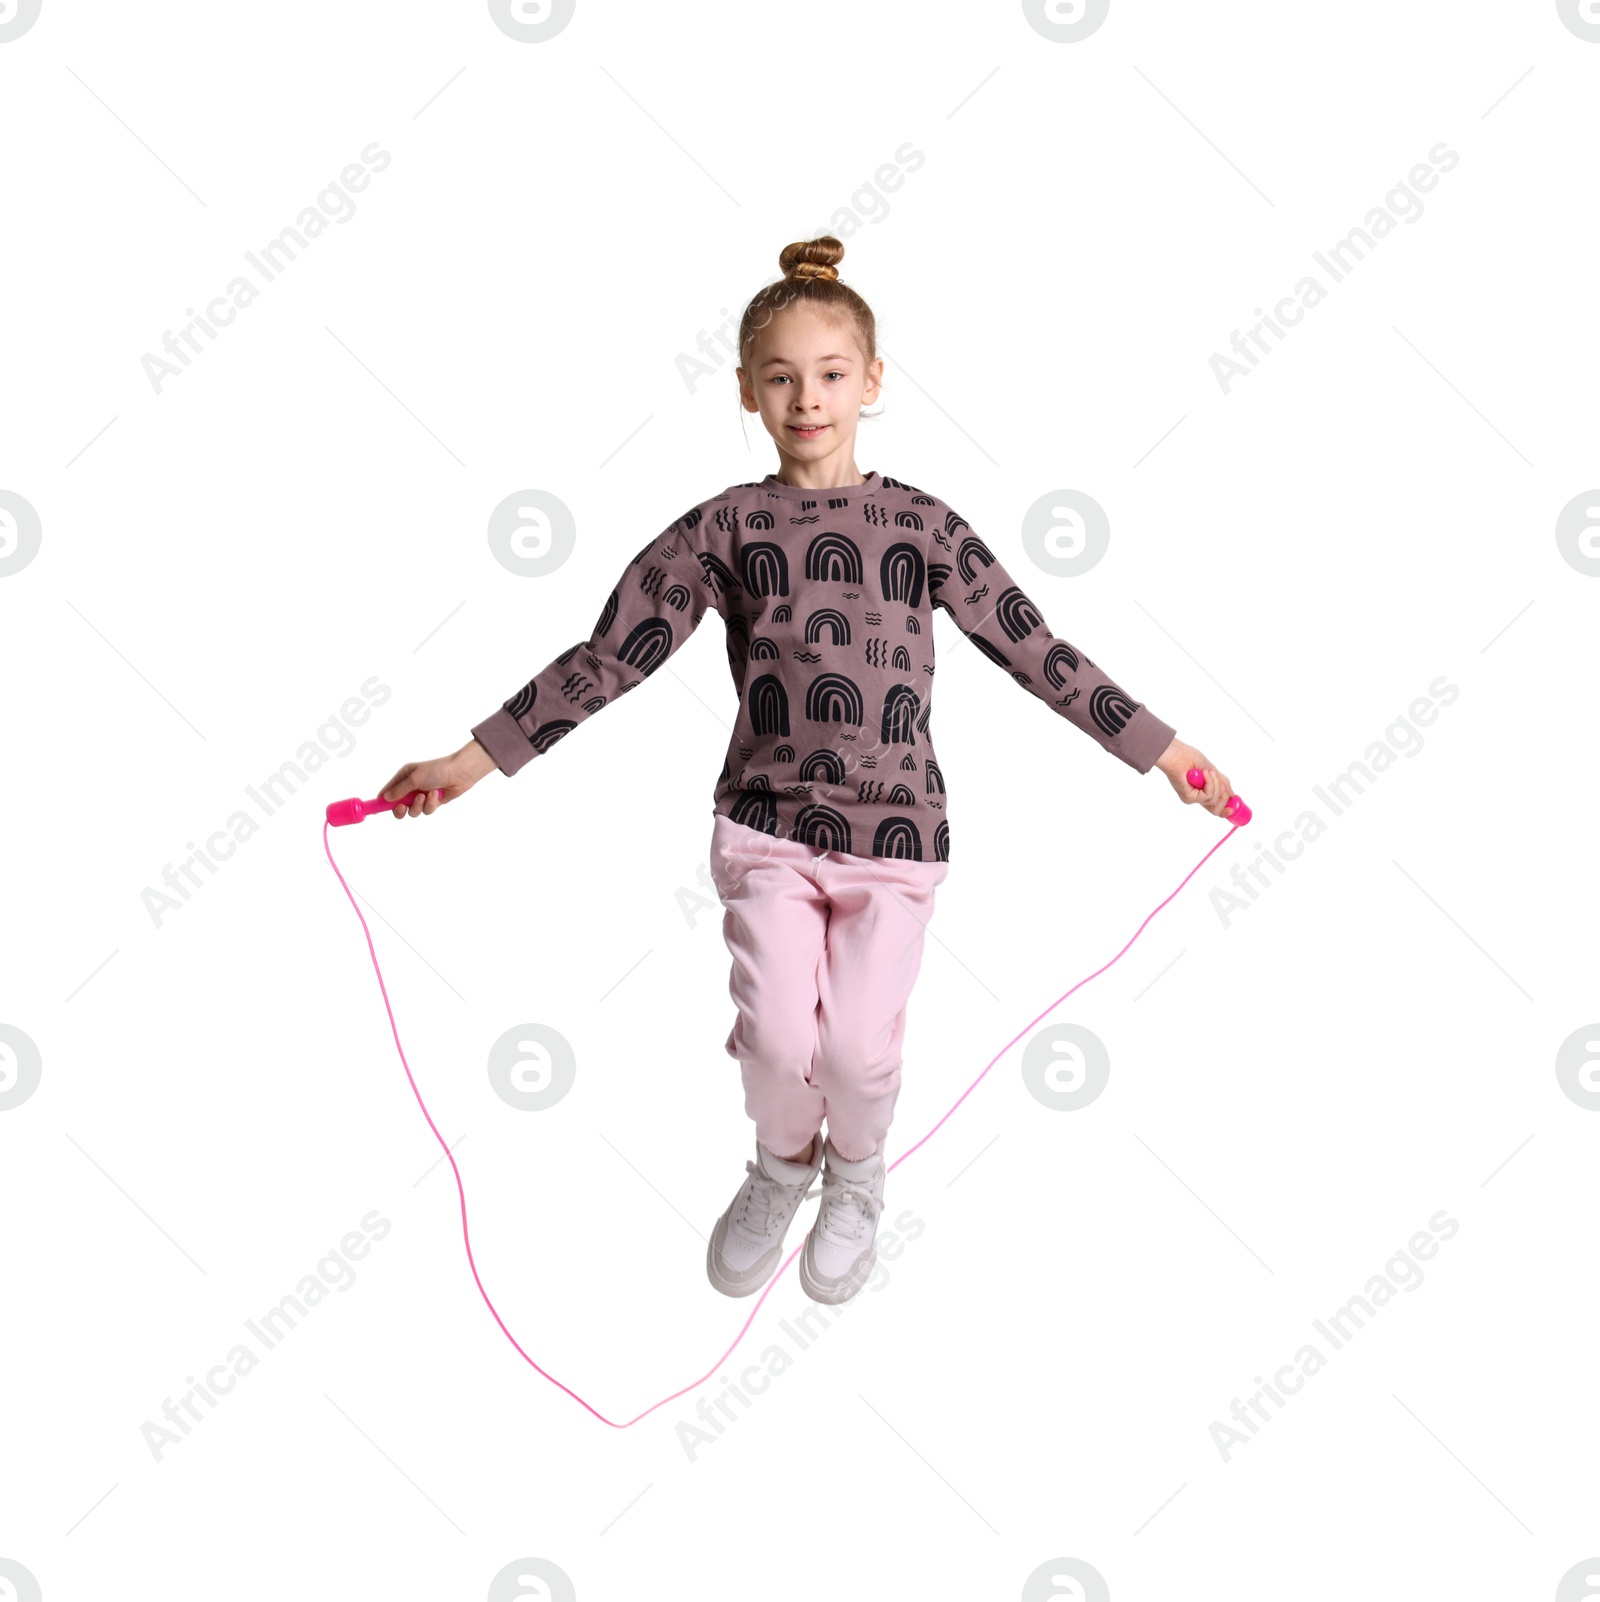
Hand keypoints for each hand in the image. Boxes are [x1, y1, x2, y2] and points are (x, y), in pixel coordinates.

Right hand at [379, 738, 496, 818]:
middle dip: (400, 809)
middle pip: (398, 805)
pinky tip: (436, 795)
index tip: (375, 810)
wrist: (460, 773)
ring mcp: (421, 795)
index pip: (388, 791)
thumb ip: (400, 790)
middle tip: (402, 808)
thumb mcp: (415, 779)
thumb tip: (386, 798)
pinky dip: (430, 804)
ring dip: (418, 806)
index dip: (381, 801)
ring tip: (425, 796)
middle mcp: (411, 787)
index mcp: (404, 777)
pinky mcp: (432, 802)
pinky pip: (426, 810)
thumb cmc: (437, 770)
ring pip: (413, 810)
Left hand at [1154, 738, 1236, 819]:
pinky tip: (1203, 773)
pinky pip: (1207, 795)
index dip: (1227, 810)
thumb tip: (1233, 795)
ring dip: (1216, 784)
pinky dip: (1209, 782)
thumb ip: (1223, 783)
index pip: (1216, 808)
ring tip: (1208, 772)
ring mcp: (1193, 798)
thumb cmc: (1191, 759)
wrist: (1179, 754)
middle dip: (1225, 797)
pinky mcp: (1189, 798)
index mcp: (1203, 792)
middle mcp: (1198, 797)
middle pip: (1217, 811)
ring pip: (1214, 801)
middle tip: (1223, 784)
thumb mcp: (1213, 771)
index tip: (1235, 804)